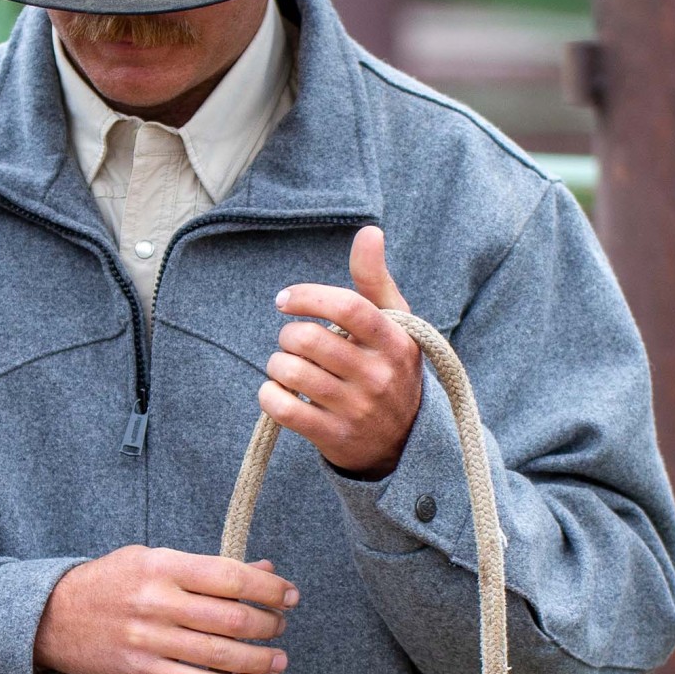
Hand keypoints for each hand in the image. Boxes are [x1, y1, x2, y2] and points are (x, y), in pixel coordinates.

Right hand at [34, 545, 296, 673]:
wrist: (51, 616)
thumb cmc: (110, 583)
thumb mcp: (153, 560)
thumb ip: (207, 568)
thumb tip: (264, 571)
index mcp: (161, 565)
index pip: (229, 576)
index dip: (267, 589)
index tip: (289, 595)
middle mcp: (156, 601)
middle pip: (230, 617)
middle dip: (267, 624)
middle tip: (280, 626)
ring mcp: (148, 639)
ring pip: (219, 654)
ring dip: (258, 659)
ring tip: (277, 659)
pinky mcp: (141, 672)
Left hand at [258, 226, 420, 478]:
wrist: (404, 442)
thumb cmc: (389, 367)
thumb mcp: (394, 324)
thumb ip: (375, 279)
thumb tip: (369, 231)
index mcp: (394, 341)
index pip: (348, 308)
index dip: (309, 297)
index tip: (285, 300)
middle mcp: (378, 376)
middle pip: (309, 340)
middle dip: (288, 335)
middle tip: (292, 340)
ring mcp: (357, 410)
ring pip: (291, 373)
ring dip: (276, 365)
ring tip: (286, 367)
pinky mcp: (334, 437)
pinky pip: (283, 409)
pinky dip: (269, 396)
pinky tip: (278, 392)